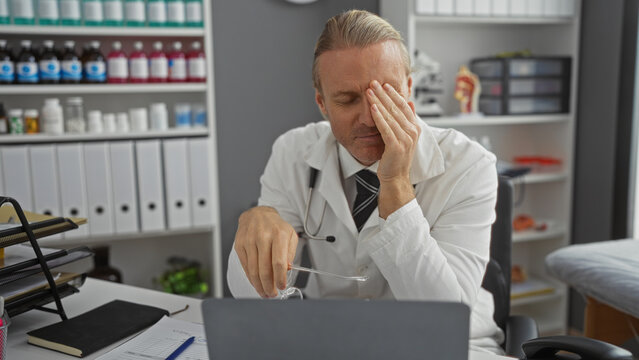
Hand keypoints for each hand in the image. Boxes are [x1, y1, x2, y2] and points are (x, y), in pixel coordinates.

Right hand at [234, 206, 297, 297]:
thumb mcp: (290, 235)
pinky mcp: (240, 245)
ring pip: (253, 270)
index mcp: (278, 235)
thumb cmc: (275, 226)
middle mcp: (263, 237)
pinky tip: (256, 283)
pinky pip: (246, 266)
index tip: (282, 286)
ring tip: (265, 292)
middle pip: (265, 269)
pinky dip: (251, 278)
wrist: (257, 214)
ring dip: (259, 285)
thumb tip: (287, 269)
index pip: (279, 262)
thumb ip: (290, 253)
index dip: (280, 278)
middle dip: (269, 286)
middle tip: (272, 294)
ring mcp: (249, 241)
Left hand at [366, 80, 419, 217]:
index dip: (394, 94)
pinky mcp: (396, 146)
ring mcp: (405, 139)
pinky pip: (386, 128)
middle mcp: (412, 132)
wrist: (395, 177)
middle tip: (373, 82)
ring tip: (369, 91)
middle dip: (384, 94)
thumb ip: (406, 120)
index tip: (384, 84)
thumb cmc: (396, 158)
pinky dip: (379, 117)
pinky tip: (372, 107)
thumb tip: (410, 102)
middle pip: (396, 107)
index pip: (404, 105)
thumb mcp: (403, 136)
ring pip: (390, 115)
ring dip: (379, 101)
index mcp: (414, 127)